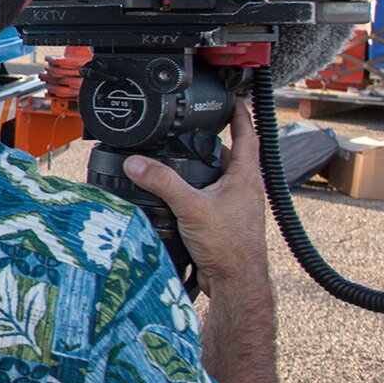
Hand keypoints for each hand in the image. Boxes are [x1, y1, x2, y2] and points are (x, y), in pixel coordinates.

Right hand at [122, 104, 270, 288]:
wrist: (236, 284)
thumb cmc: (229, 248)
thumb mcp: (191, 208)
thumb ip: (163, 182)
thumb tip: (137, 163)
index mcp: (244, 178)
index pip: (246, 135)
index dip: (239, 114)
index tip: (231, 99)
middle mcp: (244, 191)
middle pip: (227, 157)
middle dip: (209, 144)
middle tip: (190, 132)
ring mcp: (236, 208)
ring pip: (217, 179)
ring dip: (200, 170)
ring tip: (178, 162)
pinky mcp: (225, 224)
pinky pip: (209, 199)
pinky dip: (194, 193)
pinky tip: (178, 199)